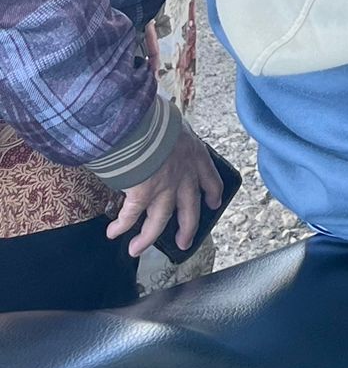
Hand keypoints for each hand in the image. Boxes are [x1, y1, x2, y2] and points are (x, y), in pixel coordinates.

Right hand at [107, 120, 221, 256]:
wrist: (146, 123)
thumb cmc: (158, 118)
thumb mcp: (176, 124)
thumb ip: (172, 136)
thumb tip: (161, 130)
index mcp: (195, 156)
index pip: (211, 178)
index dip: (213, 193)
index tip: (213, 203)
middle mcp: (184, 176)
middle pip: (189, 209)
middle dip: (187, 228)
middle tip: (184, 242)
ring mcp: (164, 188)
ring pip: (159, 221)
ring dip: (147, 238)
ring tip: (137, 249)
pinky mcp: (142, 194)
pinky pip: (130, 216)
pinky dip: (121, 226)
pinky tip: (113, 232)